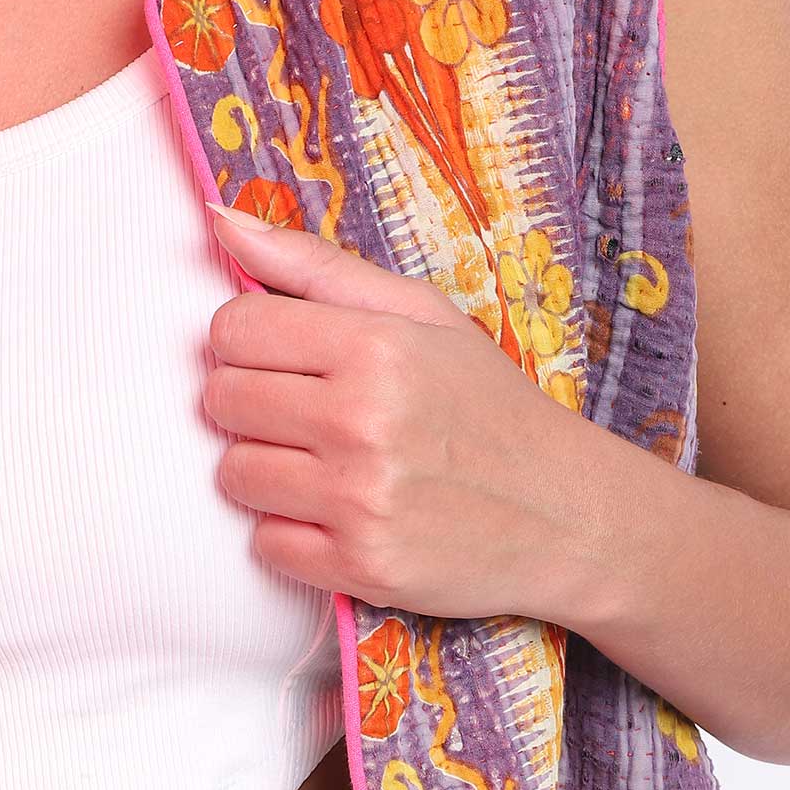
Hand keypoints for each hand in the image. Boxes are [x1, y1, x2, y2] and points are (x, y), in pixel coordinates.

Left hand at [202, 199, 600, 619]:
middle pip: (222, 400)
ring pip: (234, 475)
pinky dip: (293, 535)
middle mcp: (362, 421)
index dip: (249, 342)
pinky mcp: (360, 567)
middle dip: (253, 404)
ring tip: (327, 466)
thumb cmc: (488, 408)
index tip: (284, 359)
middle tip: (309, 415)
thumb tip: (221, 222)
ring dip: (268, 472)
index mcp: (376, 347)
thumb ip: (317, 268)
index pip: (234, 328)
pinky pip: (266, 545)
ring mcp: (359, 500)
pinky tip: (341, 517)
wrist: (568, 516)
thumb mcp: (423, 317)